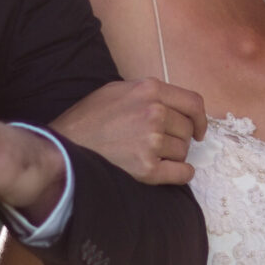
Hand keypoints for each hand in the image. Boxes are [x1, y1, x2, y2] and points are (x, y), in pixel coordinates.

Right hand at [50, 77, 206, 184]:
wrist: (64, 148)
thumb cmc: (87, 120)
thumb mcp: (116, 91)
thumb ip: (146, 94)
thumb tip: (172, 106)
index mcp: (149, 90)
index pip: (193, 103)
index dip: (200, 118)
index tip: (198, 129)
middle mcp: (154, 113)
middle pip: (187, 129)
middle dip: (179, 138)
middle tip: (160, 144)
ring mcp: (152, 141)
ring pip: (183, 151)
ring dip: (173, 155)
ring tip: (151, 155)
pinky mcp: (147, 168)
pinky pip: (182, 173)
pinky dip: (181, 174)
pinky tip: (172, 172)